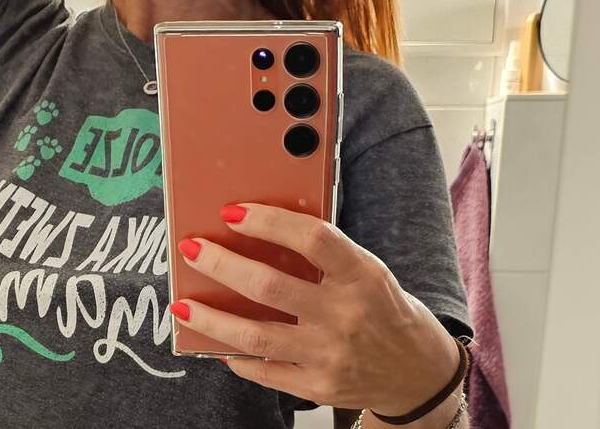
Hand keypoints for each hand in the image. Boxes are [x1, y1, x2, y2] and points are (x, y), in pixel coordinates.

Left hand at [169, 202, 461, 415]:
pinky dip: (235, 355)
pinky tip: (218, 343)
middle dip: (222, 265)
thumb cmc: (386, 309)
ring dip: (212, 319)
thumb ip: (324, 255)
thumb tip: (260, 229)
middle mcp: (346, 315)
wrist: (417, 372)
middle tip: (192, 249)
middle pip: (269, 287)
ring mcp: (331, 355)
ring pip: (255, 335)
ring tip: (182, 305)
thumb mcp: (368, 270)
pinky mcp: (319, 387)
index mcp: (362, 276)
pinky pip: (264, 371)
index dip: (269, 222)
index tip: (233, 212)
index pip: (312, 239)